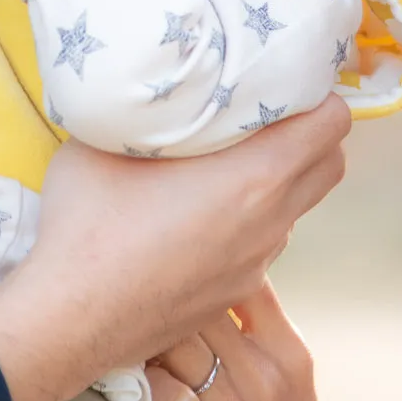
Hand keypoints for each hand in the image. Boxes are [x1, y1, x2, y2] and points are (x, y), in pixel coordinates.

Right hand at [0, 101, 350, 400]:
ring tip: (229, 163)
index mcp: (254, 178)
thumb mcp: (109, 140)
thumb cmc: (88, 225)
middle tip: (268, 116)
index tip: (287, 82)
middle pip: (330, 166)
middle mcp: (269, 223)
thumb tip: (159, 92)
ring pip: (295, 208)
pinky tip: (201, 213)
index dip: (319, 96)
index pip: (332, 125)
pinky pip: (262, 243)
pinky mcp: (232, 292)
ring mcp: (255, 264)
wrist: (70, 318)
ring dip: (281, 181)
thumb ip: (152, 110)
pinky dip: (252, 220)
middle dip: (313, 136)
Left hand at [148, 283, 338, 400]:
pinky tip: (142, 380)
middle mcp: (267, 376)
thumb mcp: (290, 375)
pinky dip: (149, 383)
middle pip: (204, 310)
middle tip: (140, 296)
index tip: (180, 267)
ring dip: (149, 338)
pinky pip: (168, 396)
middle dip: (169, 300)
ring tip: (130, 334)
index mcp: (289, 351)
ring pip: (180, 346)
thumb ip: (258, 328)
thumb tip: (212, 277)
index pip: (249, 283)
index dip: (208, 269)